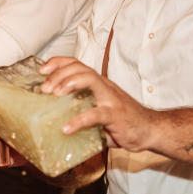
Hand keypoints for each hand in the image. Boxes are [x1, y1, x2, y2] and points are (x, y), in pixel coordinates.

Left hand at [39, 56, 156, 151]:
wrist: (150, 130)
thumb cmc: (124, 121)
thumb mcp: (99, 112)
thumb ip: (81, 113)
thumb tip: (55, 123)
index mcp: (99, 84)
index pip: (77, 64)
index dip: (58, 63)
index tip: (41, 70)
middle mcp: (104, 86)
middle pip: (80, 68)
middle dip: (59, 73)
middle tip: (44, 88)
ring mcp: (111, 99)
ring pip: (90, 80)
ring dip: (69, 83)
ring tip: (54, 94)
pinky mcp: (116, 115)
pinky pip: (96, 114)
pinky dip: (79, 120)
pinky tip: (67, 128)